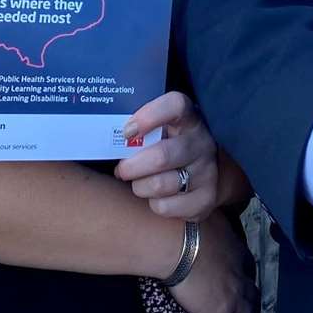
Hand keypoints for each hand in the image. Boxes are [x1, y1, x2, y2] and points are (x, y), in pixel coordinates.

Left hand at [115, 91, 219, 219]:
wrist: (208, 172)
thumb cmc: (171, 146)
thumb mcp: (164, 130)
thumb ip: (142, 129)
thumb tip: (104, 136)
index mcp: (189, 119)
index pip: (175, 106)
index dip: (149, 116)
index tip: (127, 131)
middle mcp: (202, 143)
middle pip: (162, 156)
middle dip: (132, 167)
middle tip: (122, 169)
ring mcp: (207, 172)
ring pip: (160, 185)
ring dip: (140, 186)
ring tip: (140, 182)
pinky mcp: (206, 199)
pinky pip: (165, 207)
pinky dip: (153, 203)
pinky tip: (158, 196)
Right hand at [167, 209, 255, 312]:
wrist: (179, 243)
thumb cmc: (187, 226)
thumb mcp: (206, 217)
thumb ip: (211, 221)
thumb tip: (205, 213)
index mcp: (235, 251)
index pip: (245, 266)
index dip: (244, 273)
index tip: (242, 276)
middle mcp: (240, 275)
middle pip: (251, 291)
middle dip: (252, 299)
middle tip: (252, 306)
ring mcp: (233, 296)